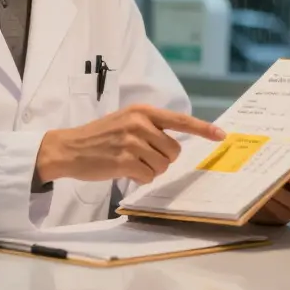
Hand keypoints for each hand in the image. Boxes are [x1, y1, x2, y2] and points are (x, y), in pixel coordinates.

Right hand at [36, 104, 224, 184]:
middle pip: (174, 151)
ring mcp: (132, 142)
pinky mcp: (124, 161)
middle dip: (163, 159)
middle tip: (142, 157)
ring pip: (162, 165)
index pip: (180, 120)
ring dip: (150, 170)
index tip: (221, 135)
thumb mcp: (125, 121)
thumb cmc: (99, 136)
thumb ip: (149, 127)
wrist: (69, 148)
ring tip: (130, 162)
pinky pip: (148, 176)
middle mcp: (139, 124)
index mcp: (142, 111)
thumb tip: (175, 144)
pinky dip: (139, 178)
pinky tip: (124, 170)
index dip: (203, 129)